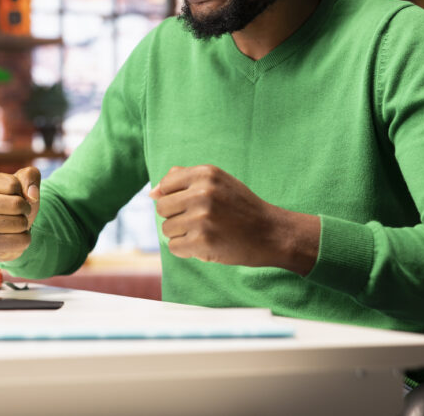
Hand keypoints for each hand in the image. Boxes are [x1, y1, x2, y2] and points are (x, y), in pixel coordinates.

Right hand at [0, 167, 40, 261]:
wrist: (8, 230)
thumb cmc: (16, 200)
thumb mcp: (25, 181)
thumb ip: (31, 177)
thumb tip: (32, 196)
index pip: (13, 185)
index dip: (22, 192)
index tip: (14, 196)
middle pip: (16, 204)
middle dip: (26, 209)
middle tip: (19, 212)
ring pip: (20, 223)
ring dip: (24, 224)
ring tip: (14, 223)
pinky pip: (20, 241)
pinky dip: (25, 239)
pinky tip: (13, 236)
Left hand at [149, 165, 319, 274]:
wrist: (271, 233)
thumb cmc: (240, 207)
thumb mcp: (218, 182)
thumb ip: (184, 179)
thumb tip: (152, 193)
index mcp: (205, 174)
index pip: (165, 185)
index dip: (175, 198)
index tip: (193, 204)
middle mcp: (202, 193)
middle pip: (162, 208)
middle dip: (176, 217)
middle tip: (200, 221)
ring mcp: (202, 218)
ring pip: (166, 229)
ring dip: (182, 235)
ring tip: (206, 232)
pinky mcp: (202, 241)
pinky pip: (174, 247)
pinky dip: (187, 250)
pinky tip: (206, 245)